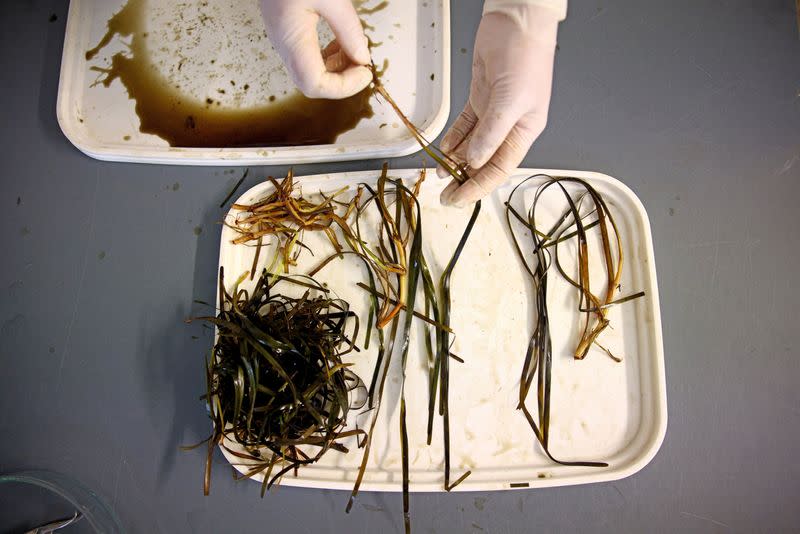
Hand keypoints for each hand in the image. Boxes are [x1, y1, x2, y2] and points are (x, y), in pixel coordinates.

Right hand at [260, 0, 371, 98]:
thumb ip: (348, 29)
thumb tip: (362, 57)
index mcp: (291, 38)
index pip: (315, 84)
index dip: (343, 87)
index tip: (365, 72)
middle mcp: (284, 44)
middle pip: (311, 84)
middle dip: (342, 81)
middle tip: (363, 65)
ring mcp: (284, 39)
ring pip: (310, 73)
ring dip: (337, 70)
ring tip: (355, 51)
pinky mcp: (287, 31)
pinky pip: (307, 57)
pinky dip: (329, 57)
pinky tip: (341, 42)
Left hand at [438, 4, 560, 206]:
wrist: (516, 20)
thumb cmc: (525, 54)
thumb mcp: (510, 99)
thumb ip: (491, 133)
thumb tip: (474, 161)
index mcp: (524, 130)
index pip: (499, 169)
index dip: (478, 187)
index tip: (459, 199)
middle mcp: (509, 125)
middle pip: (485, 162)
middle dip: (465, 180)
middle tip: (445, 195)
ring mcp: (493, 112)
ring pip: (472, 146)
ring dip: (456, 161)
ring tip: (439, 174)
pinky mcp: (480, 98)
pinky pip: (465, 126)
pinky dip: (454, 139)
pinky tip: (443, 150)